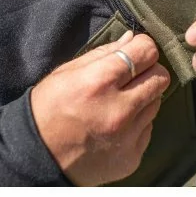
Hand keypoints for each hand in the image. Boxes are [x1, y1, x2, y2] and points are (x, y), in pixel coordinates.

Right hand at [30, 32, 169, 185]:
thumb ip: (103, 53)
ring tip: (118, 103)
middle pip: (160, 76)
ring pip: (157, 102)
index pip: (146, 52)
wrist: (35, 158)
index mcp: (98, 82)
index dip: (142, 47)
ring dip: (143, 97)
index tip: (135, 50)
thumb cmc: (47, 108)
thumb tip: (132, 38)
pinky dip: (137, 123)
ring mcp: (127, 137)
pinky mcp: (132, 157)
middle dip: (149, 71)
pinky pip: (148, 128)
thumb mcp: (66, 73)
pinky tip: (115, 125)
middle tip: (131, 76)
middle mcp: (118, 110)